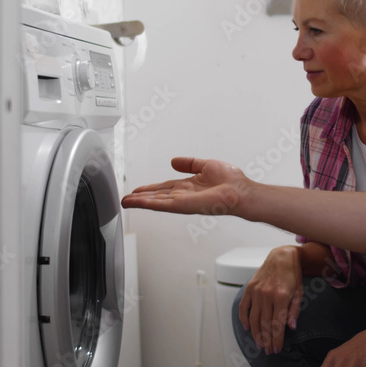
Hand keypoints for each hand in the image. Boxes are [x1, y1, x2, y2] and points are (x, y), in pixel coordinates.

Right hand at [121, 157, 247, 214]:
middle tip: (126, 199)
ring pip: (157, 202)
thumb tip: (174, 161)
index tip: (137, 190)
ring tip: (125, 202)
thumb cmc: (232, 180)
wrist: (241, 191)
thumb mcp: (206, 165)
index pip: (165, 188)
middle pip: (158, 196)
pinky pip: (163, 205)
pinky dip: (148, 203)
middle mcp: (184, 195)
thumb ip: (190, 163)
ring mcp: (183, 202)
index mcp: (189, 186)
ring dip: (140, 202)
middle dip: (141, 197)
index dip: (150, 189)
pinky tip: (137, 202)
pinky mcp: (184, 205)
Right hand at [237, 246, 303, 354]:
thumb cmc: (292, 275)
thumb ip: (294, 311)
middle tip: (268, 351)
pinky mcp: (249, 288)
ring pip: (254, 319)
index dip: (277, 339)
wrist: (282, 257)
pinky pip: (244, 307)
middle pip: (265, 324)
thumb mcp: (299, 292)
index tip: (277, 349)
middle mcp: (267, 295)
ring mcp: (256, 292)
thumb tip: (291, 327)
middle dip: (267, 340)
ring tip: (259, 344)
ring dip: (256, 334)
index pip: (278, 325)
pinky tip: (248, 328)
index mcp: (282, 297)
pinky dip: (244, 319)